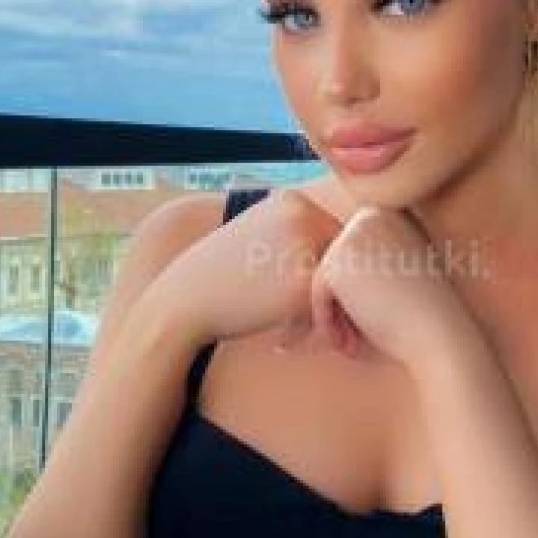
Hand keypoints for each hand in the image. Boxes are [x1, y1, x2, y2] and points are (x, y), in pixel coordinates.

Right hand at [145, 188, 342, 349]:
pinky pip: (330, 310)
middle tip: (298, 321)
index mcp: (292, 199)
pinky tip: (283, 338)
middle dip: (328, 295)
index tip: (297, 300)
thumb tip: (355, 257)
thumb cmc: (221, 280)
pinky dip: (312, 330)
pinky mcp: (304, 280)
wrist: (182, 304)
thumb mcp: (260, 238)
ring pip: (340, 287)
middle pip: (344, 262)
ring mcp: (305, 244)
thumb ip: (300, 238)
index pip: (336, 240)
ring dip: (323, 314)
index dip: (323, 275)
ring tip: (290, 328)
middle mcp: (303, 213)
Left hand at [282, 205, 474, 371]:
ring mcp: (354, 233)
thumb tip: (322, 276)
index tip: (371, 325)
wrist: (442, 335)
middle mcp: (371, 215)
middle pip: (335, 265)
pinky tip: (351, 342)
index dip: (357, 298)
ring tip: (354, 343)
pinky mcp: (339, 257)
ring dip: (333, 315)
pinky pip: (315, 292)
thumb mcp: (393, 283)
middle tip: (357, 339)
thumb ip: (364, 272)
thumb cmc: (422, 320)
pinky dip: (326, 321)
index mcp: (390, 215)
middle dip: (340, 304)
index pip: (352, 259)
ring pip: (323, 279)